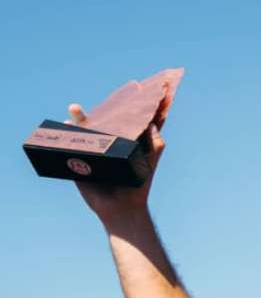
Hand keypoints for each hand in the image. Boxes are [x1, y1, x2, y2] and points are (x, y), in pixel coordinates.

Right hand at [67, 102, 166, 223]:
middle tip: (83, 103)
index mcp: (125, 143)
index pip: (123, 121)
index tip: (124, 90)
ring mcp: (94, 153)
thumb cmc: (140, 183)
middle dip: (91, 112)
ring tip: (74, 109)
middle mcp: (108, 145)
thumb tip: (152, 122)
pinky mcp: (82, 165)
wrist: (125, 207)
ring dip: (77, 120)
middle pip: (99, 123)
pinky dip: (66, 138)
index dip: (123, 107)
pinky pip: (71, 150)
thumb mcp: (151, 160)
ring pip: (83, 133)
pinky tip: (66, 127)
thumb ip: (156, 141)